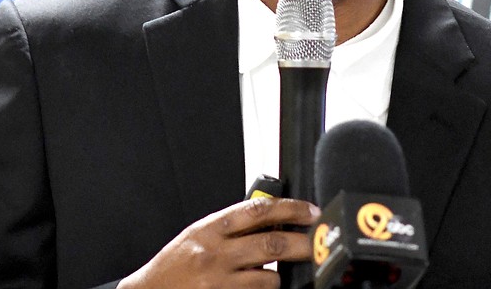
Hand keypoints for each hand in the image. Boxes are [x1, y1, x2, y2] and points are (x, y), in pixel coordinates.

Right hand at [117, 196, 318, 287]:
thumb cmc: (174, 265)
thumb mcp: (199, 234)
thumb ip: (231, 226)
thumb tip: (272, 219)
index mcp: (211, 229)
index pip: (259, 210)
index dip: (290, 208)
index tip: (310, 211)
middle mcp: (216, 254)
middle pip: (271, 244)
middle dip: (301, 243)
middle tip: (316, 243)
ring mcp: (219, 283)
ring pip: (269, 277)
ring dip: (279, 276)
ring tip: (276, 274)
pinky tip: (260, 288)